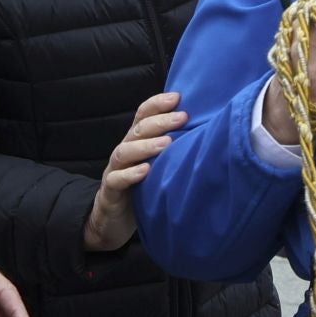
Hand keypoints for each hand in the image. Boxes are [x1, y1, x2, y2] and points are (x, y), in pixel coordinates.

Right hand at [84, 92, 185, 251]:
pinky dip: (130, 174)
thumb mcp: (157, 165)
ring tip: (167, 143)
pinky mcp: (110, 192)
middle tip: (182, 117)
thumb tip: (204, 132)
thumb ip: (171, 149)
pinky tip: (146, 171)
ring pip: (124, 151)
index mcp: (135, 142)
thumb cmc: (141, 188)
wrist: (112, 220)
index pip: (143, 115)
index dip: (157, 104)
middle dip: (160, 121)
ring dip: (146, 146)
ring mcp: (114, 170)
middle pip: (137, 130)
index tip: (178, 96)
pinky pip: (116, 180)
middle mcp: (124, 151)